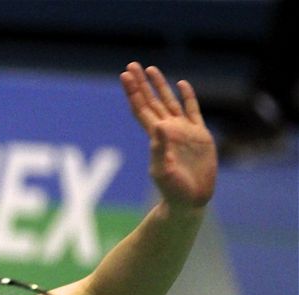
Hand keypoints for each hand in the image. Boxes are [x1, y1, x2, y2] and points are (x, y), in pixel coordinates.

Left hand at [120, 62, 216, 209]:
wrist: (190, 201)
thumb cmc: (173, 190)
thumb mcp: (163, 170)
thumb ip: (160, 148)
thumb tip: (159, 125)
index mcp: (156, 137)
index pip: (141, 109)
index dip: (133, 92)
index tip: (124, 76)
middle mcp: (167, 130)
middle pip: (151, 101)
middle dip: (141, 84)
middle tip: (131, 65)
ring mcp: (183, 131)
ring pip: (169, 102)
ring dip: (160, 86)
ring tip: (151, 69)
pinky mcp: (199, 136)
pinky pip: (192, 111)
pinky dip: (187, 97)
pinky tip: (182, 84)